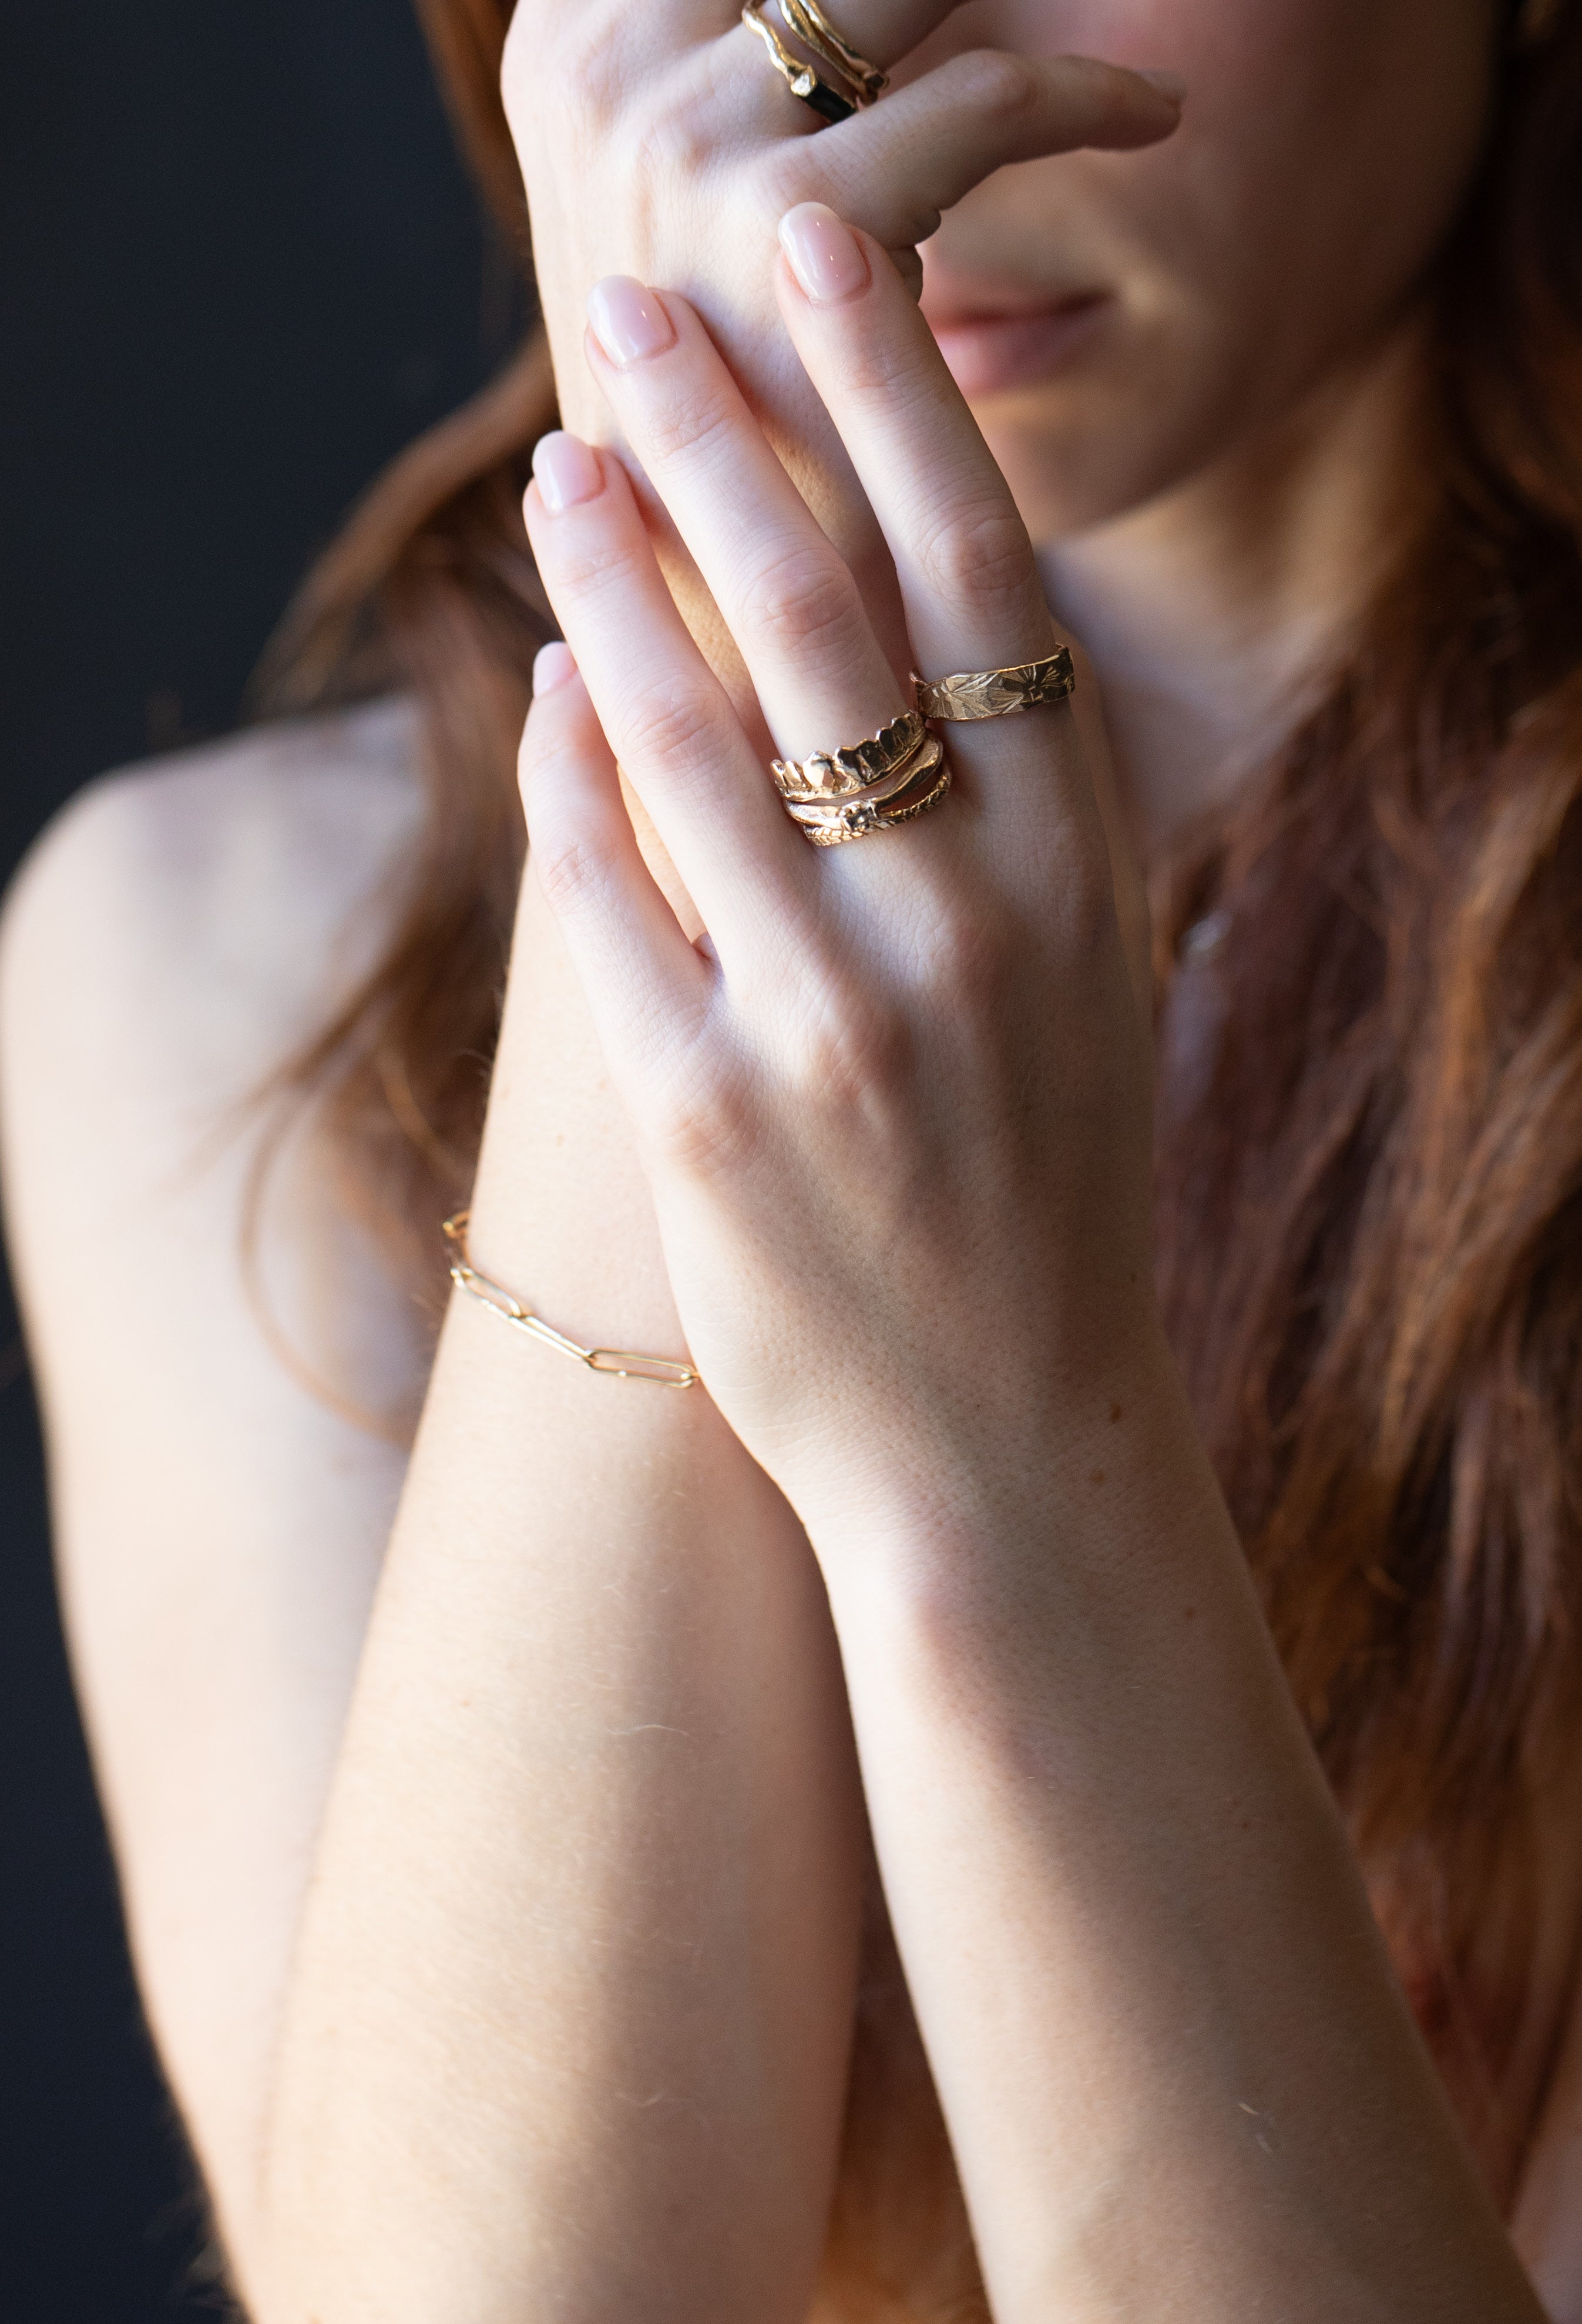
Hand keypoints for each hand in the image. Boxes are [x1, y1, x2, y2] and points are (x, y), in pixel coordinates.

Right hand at [504, 0, 1180, 687]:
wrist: (723, 656)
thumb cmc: (719, 466)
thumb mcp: (698, 260)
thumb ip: (730, 112)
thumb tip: (819, 18)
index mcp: (561, 53)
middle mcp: (595, 77)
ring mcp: (671, 148)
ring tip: (1112, 53)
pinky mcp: (784, 227)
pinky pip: (978, 102)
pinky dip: (1085, 98)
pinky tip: (1152, 117)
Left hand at [518, 213, 1158, 1547]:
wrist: (1013, 1439)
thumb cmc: (1041, 1189)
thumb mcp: (1085, 979)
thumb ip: (1021, 810)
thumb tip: (911, 620)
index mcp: (1079, 868)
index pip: (980, 574)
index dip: (890, 395)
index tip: (819, 260)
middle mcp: (971, 920)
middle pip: (823, 613)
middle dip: (720, 433)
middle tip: (635, 313)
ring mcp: (839, 1018)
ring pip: (694, 737)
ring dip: (611, 582)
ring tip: (562, 471)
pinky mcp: (716, 1116)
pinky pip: (615, 902)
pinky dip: (572, 778)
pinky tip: (547, 688)